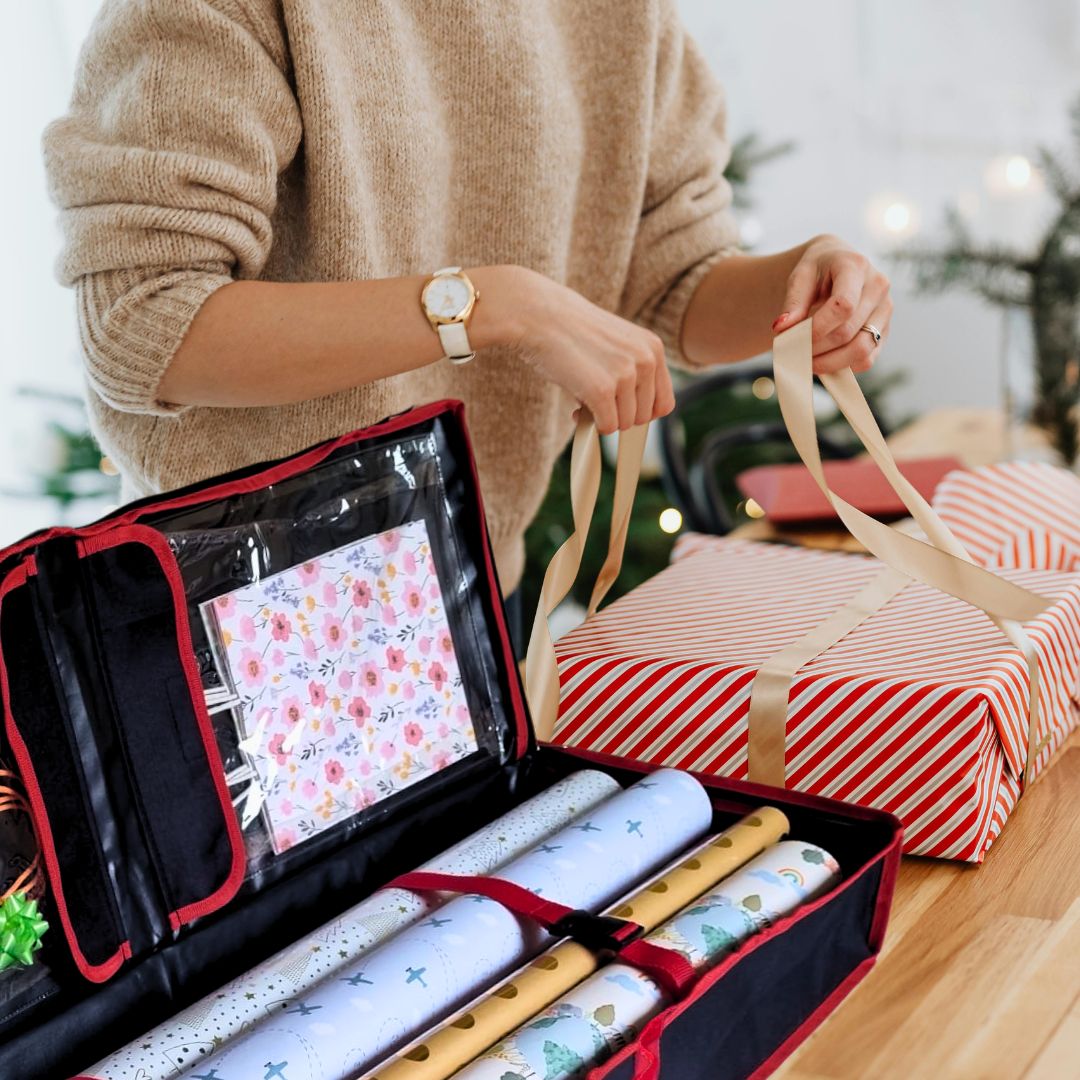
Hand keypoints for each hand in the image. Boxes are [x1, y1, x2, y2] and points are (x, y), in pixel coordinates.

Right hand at [473, 265, 673, 434]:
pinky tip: (577, 408)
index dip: (640, 412)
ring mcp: (625, 375)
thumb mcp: (616, 344)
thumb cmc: (570, 330)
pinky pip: (606, 427)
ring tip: (583, 400)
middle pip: (644, 418)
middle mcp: (645, 360)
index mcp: (653, 348)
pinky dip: (591, 425)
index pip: (664, 403)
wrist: (538, 315)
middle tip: (595, 403)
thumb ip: (632, 372)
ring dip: (603, 419)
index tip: (620, 408)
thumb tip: (632, 417)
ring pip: (624, 425)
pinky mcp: (602, 390)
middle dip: (619, 415)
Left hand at [770, 235, 891, 373]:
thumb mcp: (800, 276)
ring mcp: (885, 310)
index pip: (842, 305)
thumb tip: (781, 328)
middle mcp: (878, 287)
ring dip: (830, 362)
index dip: (817, 328)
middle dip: (816, 348)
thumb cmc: (818, 270)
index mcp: (856, 266)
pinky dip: (843, 366)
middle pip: (848, 331)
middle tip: (793, 353)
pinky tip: (823, 360)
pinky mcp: (885, 330)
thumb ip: (793, 302)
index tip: (793, 338)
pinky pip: (867, 358)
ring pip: (861, 350)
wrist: (839, 264)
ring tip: (806, 361)